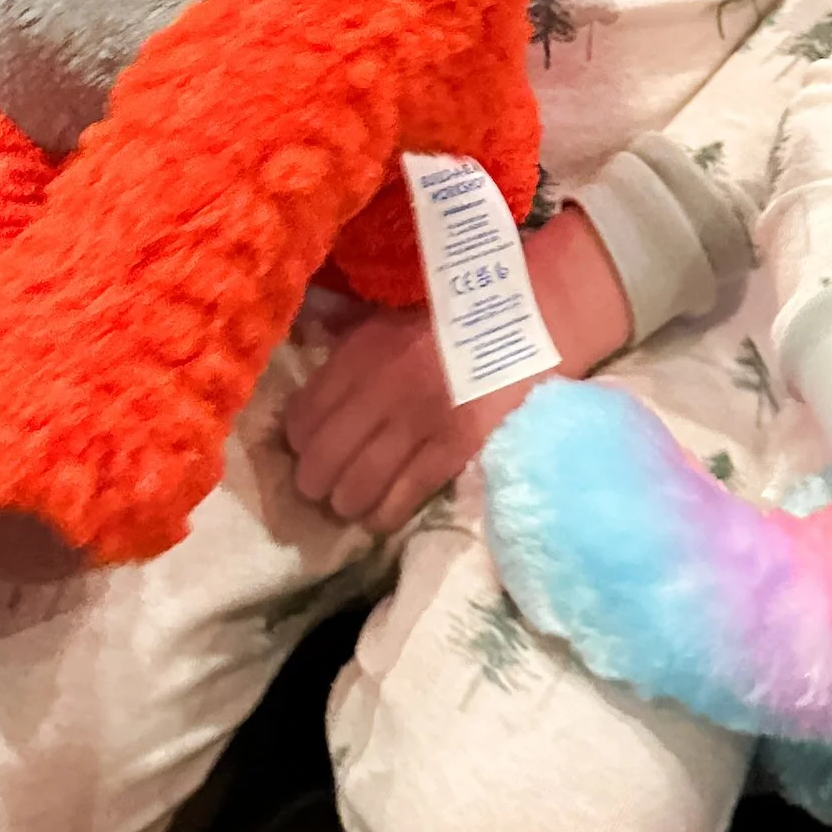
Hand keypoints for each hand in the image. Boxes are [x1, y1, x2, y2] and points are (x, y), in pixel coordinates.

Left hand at [285, 210, 630, 531]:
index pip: (301, 418)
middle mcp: (380, 387)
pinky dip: (382, 516)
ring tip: (354, 503)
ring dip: (347, 504)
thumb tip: (312, 388)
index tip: (310, 450)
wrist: (533, 315)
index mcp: (360, 352)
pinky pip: (400, 500)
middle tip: (325, 488)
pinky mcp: (454, 448)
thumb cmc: (459, 316)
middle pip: (319, 461)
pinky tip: (382, 515)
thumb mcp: (391, 318)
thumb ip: (350, 354)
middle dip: (315, 484)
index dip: (299, 444)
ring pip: (354, 489)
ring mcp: (418, 421)